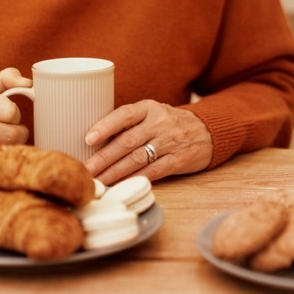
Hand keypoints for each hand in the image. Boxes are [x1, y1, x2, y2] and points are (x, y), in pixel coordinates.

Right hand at [0, 67, 32, 147]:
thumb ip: (8, 79)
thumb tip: (28, 83)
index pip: (11, 112)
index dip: (14, 116)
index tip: (5, 116)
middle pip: (12, 134)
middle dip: (15, 133)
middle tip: (4, 130)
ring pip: (7, 150)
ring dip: (9, 147)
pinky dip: (0, 159)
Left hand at [82, 100, 212, 184]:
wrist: (207, 131)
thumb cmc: (170, 123)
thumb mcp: (153, 113)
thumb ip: (130, 123)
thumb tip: (95, 141)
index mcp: (150, 108)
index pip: (125, 115)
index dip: (105, 126)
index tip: (88, 139)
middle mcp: (160, 123)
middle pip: (127, 141)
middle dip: (104, 157)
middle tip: (86, 169)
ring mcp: (170, 142)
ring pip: (137, 159)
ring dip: (114, 172)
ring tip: (98, 181)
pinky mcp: (178, 160)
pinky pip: (153, 172)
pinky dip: (134, 179)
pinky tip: (121, 185)